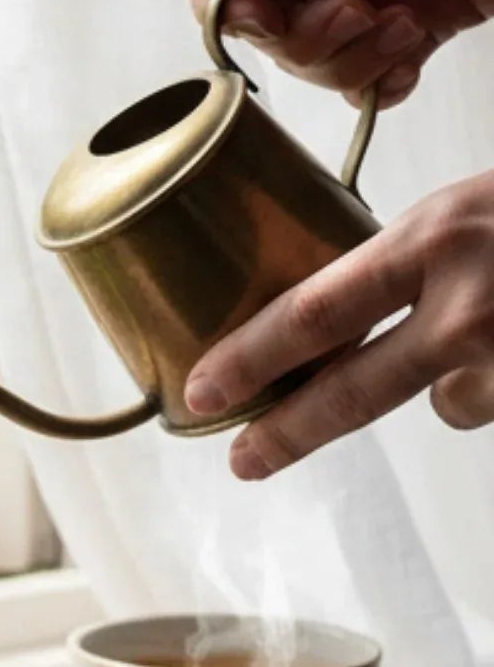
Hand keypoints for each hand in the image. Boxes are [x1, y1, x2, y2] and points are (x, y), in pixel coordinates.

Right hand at [179, 0, 493, 110]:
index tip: (262, 15)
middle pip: (253, 16)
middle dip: (298, 34)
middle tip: (354, 15)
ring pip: (305, 54)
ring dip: (346, 58)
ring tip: (401, 25)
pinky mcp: (404, 16)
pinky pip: (359, 74)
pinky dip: (380, 79)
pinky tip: (414, 52)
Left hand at [184, 172, 493, 477]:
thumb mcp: (469, 206)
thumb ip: (410, 256)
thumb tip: (348, 313)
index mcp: (432, 237)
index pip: (313, 310)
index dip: (248, 359)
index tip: (201, 388)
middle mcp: (466, 300)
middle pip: (350, 391)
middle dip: (287, 433)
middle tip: (241, 460)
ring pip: (444, 405)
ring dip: (450, 385)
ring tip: (491, 333)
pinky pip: (487, 402)